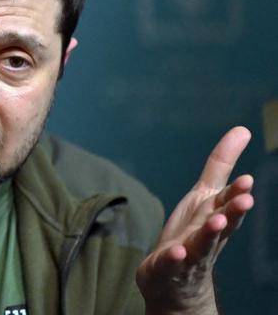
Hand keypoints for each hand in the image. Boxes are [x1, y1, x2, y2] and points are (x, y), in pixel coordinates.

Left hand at [136, 126, 255, 314]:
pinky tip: (177, 251)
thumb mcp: (205, 196)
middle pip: (223, 224)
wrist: (176, 284)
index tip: (247, 180)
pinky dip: (175, 258)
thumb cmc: (193, 233)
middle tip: (245, 200)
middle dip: (234, 213)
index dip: (236, 193)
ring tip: (217, 221)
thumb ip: (221, 165)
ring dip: (210, 233)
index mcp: (215, 217)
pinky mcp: (167, 268)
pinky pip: (172, 264)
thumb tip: (243, 130)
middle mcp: (207, 237)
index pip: (228, 204)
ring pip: (203, 245)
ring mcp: (189, 254)